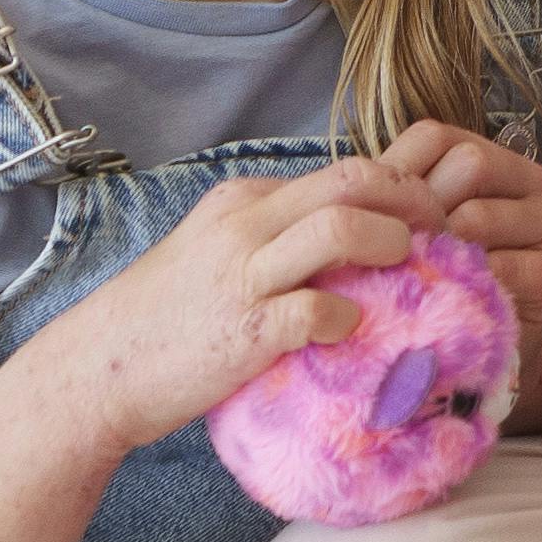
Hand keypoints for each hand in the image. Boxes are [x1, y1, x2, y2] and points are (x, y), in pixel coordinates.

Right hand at [30, 159, 453, 450]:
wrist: (96, 370)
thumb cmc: (168, 319)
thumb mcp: (219, 256)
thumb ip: (278, 241)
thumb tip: (353, 242)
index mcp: (244, 201)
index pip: (343, 170)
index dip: (403, 191)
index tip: (434, 221)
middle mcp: (245, 225)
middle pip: (353, 180)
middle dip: (415, 201)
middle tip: (445, 235)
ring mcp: (244, 276)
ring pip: (339, 227)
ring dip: (391, 244)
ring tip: (410, 271)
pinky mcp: (245, 331)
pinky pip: (316, 310)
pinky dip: (350, 318)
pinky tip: (355, 332)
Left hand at [356, 114, 541, 331]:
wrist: (479, 352)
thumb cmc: (439, 282)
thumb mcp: (414, 229)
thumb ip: (395, 200)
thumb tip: (354, 189)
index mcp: (491, 158)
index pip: (436, 137)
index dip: (396, 175)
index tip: (374, 219)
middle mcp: (531, 180)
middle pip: (468, 164)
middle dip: (423, 212)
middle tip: (397, 253)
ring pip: (480, 214)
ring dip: (441, 252)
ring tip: (418, 279)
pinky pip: (501, 267)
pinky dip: (465, 286)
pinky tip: (448, 302)